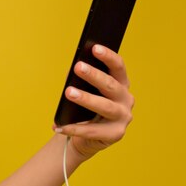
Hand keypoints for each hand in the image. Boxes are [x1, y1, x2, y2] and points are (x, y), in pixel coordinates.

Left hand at [53, 44, 133, 159]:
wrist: (86, 137)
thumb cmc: (85, 108)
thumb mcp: (84, 91)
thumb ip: (81, 81)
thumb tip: (72, 72)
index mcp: (121, 84)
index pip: (118, 67)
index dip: (108, 57)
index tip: (95, 47)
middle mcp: (126, 99)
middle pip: (111, 85)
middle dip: (94, 75)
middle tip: (78, 66)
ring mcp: (123, 118)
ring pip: (105, 106)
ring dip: (86, 98)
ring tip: (68, 92)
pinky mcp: (115, 134)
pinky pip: (93, 131)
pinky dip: (74, 128)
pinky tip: (59, 125)